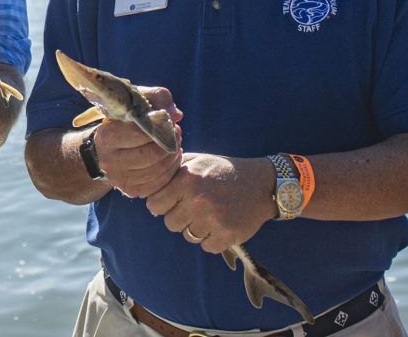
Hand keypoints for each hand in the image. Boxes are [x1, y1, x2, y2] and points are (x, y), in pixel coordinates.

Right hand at [93, 85, 182, 198]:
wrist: (105, 149)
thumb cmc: (123, 122)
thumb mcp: (133, 103)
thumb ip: (156, 98)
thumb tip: (175, 114)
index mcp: (106, 137)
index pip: (140, 133)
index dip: (160, 126)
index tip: (169, 120)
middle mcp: (109, 160)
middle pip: (151, 155)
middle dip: (170, 143)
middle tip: (177, 133)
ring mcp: (119, 178)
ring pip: (157, 170)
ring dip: (172, 156)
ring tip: (175, 144)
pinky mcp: (130, 190)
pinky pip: (158, 183)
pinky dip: (170, 170)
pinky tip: (171, 158)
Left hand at [144, 153, 273, 253]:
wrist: (261, 184)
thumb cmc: (223, 171)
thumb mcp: (197, 160)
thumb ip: (172, 169)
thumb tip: (146, 178)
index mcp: (186, 180)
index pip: (154, 205)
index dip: (161, 205)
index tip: (170, 203)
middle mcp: (197, 200)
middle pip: (170, 223)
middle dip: (178, 217)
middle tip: (192, 209)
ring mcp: (213, 220)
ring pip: (188, 236)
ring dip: (195, 228)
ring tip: (209, 214)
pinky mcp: (227, 235)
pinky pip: (206, 247)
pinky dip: (212, 239)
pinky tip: (220, 224)